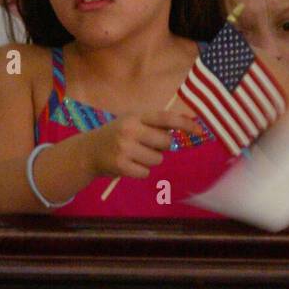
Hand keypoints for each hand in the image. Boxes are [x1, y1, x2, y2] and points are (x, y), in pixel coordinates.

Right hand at [85, 109, 201, 180]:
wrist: (88, 151)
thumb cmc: (117, 134)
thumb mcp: (133, 122)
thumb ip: (154, 124)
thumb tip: (184, 128)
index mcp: (137, 116)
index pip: (166, 118)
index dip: (185, 124)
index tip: (200, 130)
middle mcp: (130, 130)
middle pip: (165, 142)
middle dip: (161, 146)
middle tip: (146, 145)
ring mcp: (125, 148)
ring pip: (157, 159)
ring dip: (150, 160)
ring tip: (135, 155)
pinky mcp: (121, 166)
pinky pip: (146, 172)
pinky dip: (141, 171)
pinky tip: (129, 165)